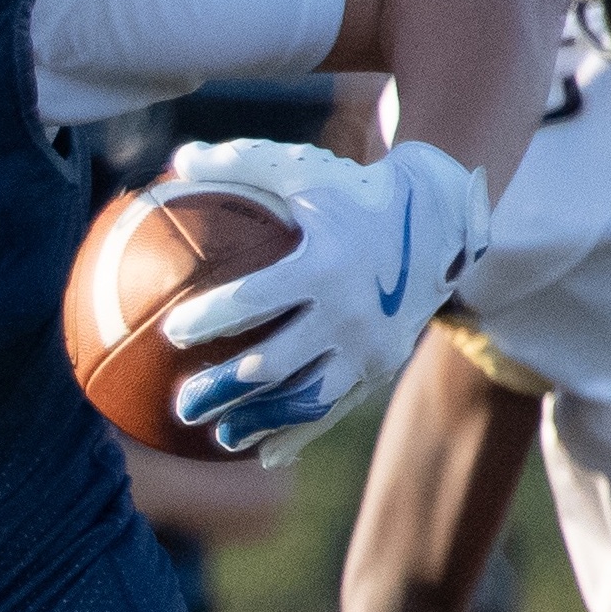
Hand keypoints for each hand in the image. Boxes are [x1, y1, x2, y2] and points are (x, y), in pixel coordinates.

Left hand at [160, 138, 488, 463]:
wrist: (439, 218)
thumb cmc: (352, 189)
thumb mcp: (301, 168)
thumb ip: (238, 163)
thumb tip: (175, 160)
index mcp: (323, 264)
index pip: (256, 299)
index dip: (212, 318)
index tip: (172, 333)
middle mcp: (348, 311)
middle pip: (276, 361)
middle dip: (225, 387)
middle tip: (181, 402)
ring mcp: (368, 345)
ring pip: (307, 397)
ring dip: (261, 421)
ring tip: (219, 436)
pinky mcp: (381, 366)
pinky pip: (335, 408)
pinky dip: (299, 431)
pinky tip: (264, 452)